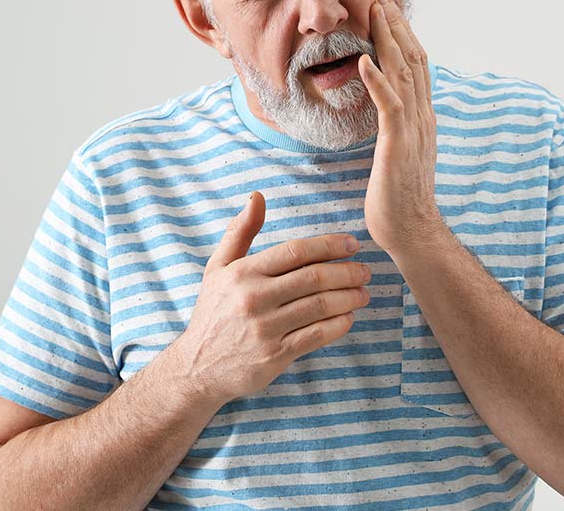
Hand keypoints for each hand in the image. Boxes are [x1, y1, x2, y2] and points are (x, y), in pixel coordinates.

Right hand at [171, 191, 372, 404]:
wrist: (199, 366)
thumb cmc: (213, 312)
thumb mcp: (217, 268)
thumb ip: (239, 232)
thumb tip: (257, 197)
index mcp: (242, 273)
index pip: (294, 252)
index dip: (328, 245)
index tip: (351, 244)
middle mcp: (254, 298)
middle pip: (313, 278)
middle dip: (347, 272)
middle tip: (365, 271)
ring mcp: (266, 328)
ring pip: (320, 306)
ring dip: (349, 297)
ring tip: (363, 293)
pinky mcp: (275, 355)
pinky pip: (316, 335)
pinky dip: (338, 325)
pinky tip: (348, 317)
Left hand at [357, 0, 446, 254]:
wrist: (410, 229)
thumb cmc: (398, 195)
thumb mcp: (399, 150)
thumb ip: (398, 125)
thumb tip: (390, 106)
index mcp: (422, 116)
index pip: (416, 64)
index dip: (403, 34)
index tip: (387, 7)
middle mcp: (422, 116)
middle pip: (413, 59)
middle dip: (396, 25)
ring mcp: (413, 129)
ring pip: (404, 73)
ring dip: (388, 40)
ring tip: (375, 11)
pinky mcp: (398, 144)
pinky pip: (389, 106)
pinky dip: (377, 81)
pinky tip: (363, 60)